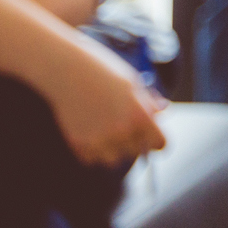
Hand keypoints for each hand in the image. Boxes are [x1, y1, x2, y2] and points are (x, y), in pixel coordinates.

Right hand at [44, 34, 167, 167]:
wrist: (65, 68)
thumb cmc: (102, 70)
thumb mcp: (133, 82)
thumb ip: (148, 103)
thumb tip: (161, 112)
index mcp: (140, 116)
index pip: (160, 144)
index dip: (156, 138)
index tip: (149, 133)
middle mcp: (122, 132)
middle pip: (137, 152)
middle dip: (134, 141)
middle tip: (121, 123)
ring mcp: (99, 140)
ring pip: (114, 159)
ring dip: (113, 149)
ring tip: (104, 128)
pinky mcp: (78, 144)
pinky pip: (91, 158)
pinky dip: (91, 150)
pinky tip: (88, 130)